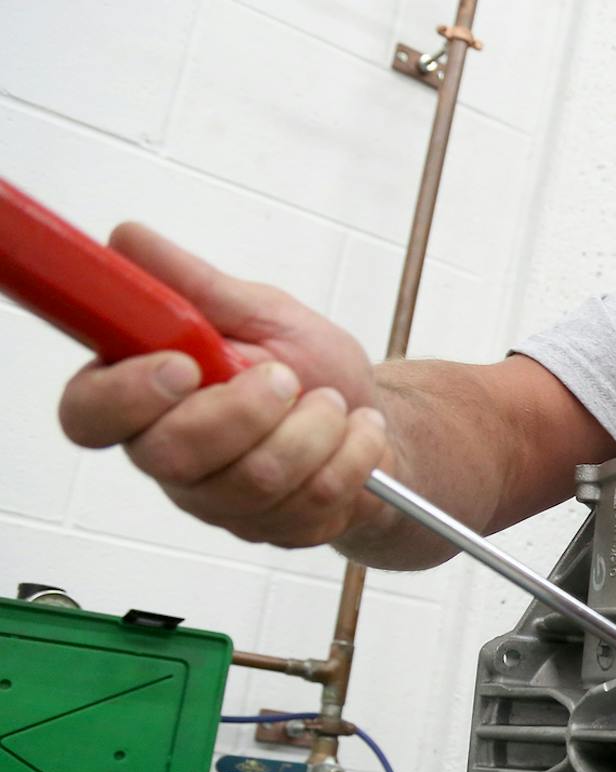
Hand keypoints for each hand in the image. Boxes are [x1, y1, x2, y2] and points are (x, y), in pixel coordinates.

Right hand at [55, 224, 389, 547]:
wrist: (369, 418)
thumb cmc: (308, 366)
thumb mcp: (260, 311)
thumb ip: (195, 285)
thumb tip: (129, 241)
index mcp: (143, 396)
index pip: (90, 413)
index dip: (127, 395)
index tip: (186, 364)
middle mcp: (169, 456)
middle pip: (173, 456)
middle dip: (246, 410)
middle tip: (288, 377)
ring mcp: (220, 501)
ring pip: (253, 482)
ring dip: (313, 428)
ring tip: (332, 400)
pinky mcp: (273, 530)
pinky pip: (311, 503)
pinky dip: (352, 454)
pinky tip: (357, 431)